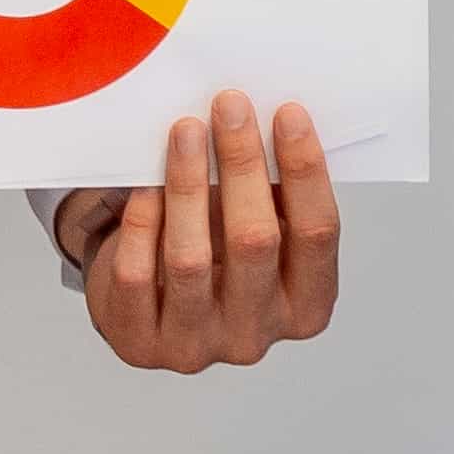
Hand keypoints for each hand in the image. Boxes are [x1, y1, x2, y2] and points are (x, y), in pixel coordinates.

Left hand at [74, 92, 341, 370]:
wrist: (150, 309)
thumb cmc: (216, 256)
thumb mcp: (260, 231)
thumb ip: (273, 193)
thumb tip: (266, 118)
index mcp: (305, 307)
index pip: (316, 234)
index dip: (305, 170)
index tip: (288, 113)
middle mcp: (255, 336)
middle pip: (255, 241)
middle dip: (243, 164)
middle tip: (229, 106)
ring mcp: (196, 347)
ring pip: (191, 259)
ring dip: (188, 184)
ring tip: (185, 130)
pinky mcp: (140, 343)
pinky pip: (137, 274)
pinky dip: (142, 221)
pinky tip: (145, 182)